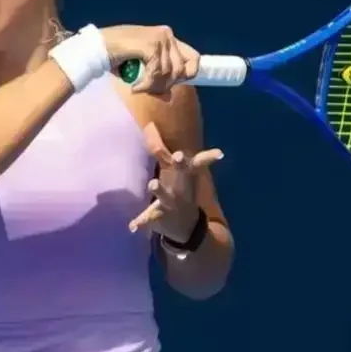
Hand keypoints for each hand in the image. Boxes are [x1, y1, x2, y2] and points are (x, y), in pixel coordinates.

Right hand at [99, 25, 199, 95]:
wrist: (97, 47)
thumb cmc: (117, 56)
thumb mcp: (144, 62)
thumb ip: (159, 72)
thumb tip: (169, 92)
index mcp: (167, 36)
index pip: (194, 57)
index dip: (188, 74)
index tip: (172, 85)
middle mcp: (167, 34)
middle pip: (181, 70)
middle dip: (166, 84)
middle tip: (149, 89)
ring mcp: (160, 38)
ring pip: (168, 74)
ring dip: (153, 87)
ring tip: (139, 88)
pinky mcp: (151, 45)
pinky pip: (156, 73)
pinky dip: (145, 85)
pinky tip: (134, 87)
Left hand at [128, 122, 223, 240]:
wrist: (187, 228)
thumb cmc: (182, 191)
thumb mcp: (180, 174)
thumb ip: (164, 150)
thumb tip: (149, 123)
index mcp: (186, 177)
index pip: (196, 163)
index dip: (206, 156)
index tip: (218, 153)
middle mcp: (181, 189)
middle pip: (183, 174)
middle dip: (181, 165)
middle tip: (180, 155)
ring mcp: (171, 204)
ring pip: (165, 196)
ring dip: (159, 190)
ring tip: (152, 183)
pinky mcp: (159, 217)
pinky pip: (148, 219)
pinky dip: (140, 222)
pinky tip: (132, 226)